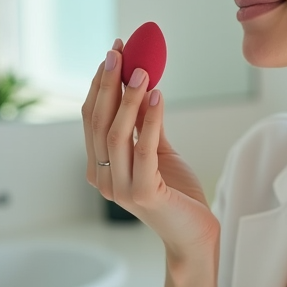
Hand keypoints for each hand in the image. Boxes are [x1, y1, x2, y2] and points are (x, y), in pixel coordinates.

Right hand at [82, 39, 219, 260]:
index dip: (100, 84)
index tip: (113, 53)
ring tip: (141, 70)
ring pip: (117, 133)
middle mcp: (103, 178)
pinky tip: (157, 96)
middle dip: (108, 83)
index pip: (92, 118)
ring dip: (128, 98)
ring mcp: (120, 188)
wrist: (194, 234)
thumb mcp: (158, 152)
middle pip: (99, 122)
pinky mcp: (144, 194)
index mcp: (100, 166)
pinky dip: (149, 120)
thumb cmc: (176, 194)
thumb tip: (145, 84)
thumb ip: (148, 125)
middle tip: (118, 52)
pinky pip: (144, 149)